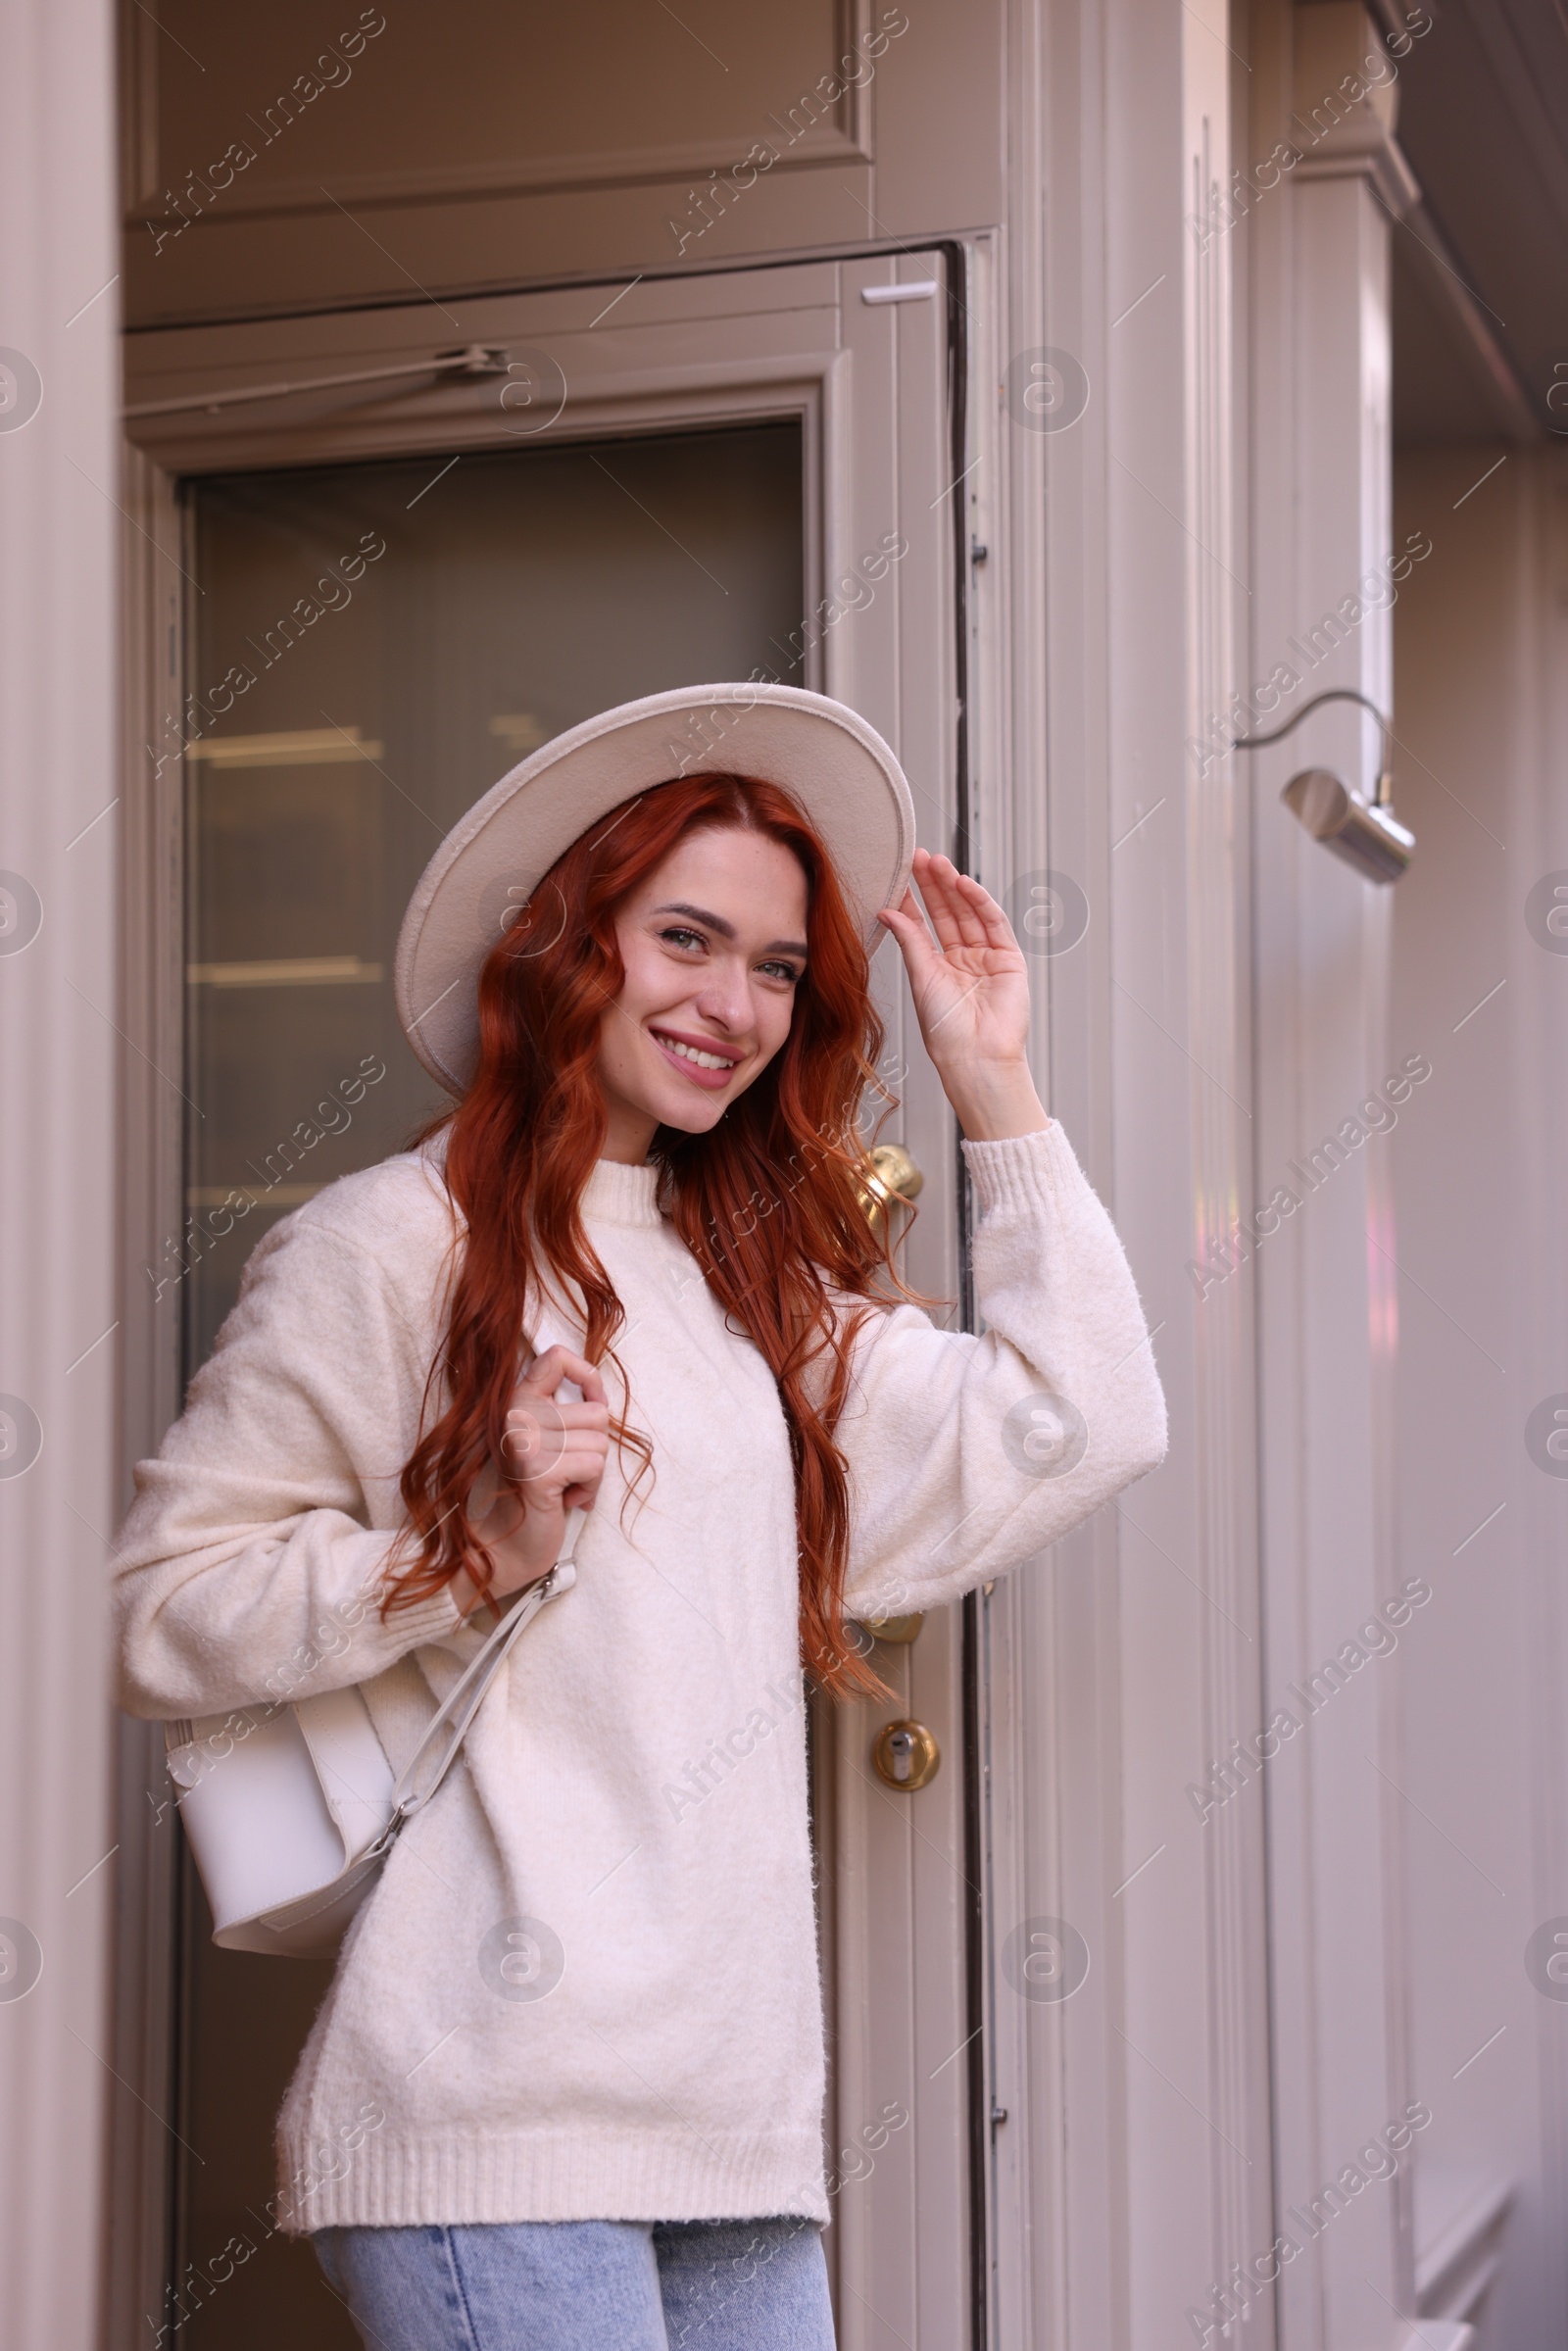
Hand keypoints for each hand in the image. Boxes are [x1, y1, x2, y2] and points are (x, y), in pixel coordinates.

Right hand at [454, 1346, 609, 1618]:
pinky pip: (594, 1466)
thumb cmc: (536, 1494)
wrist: (507, 1547)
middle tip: (568, 1472)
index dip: (587, 1377)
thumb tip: (600, 1394)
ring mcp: (523, 1440)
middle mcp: (515, 1413)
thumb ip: (564, 1413)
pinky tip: (565, 1501)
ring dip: (592, 1473)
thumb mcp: (548, 1443)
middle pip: (597, 1413)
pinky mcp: (536, 1469)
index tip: (591, 1404)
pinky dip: (589, 1489)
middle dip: (594, 1448)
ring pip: (600, 1442)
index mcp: (516, 1399)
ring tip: (565, 1488)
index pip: (556, 1358)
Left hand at [877, 849, 1047, 1139]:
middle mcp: (962, 959)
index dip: (914, 898)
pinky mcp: (1008, 960)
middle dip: (934, 885)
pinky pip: (994, 924)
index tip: (900, 873)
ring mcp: (986, 958)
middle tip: (920, 857)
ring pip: (969, 914)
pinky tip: (965, 885)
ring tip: (938, 863)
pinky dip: (980, 903)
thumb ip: (910, 941)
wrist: (975, 1058)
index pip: (924, 924)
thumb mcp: (921, 979)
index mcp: (937, 967)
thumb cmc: (946, 1032)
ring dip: (954, 888)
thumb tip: (888, 910)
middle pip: (947, 913)